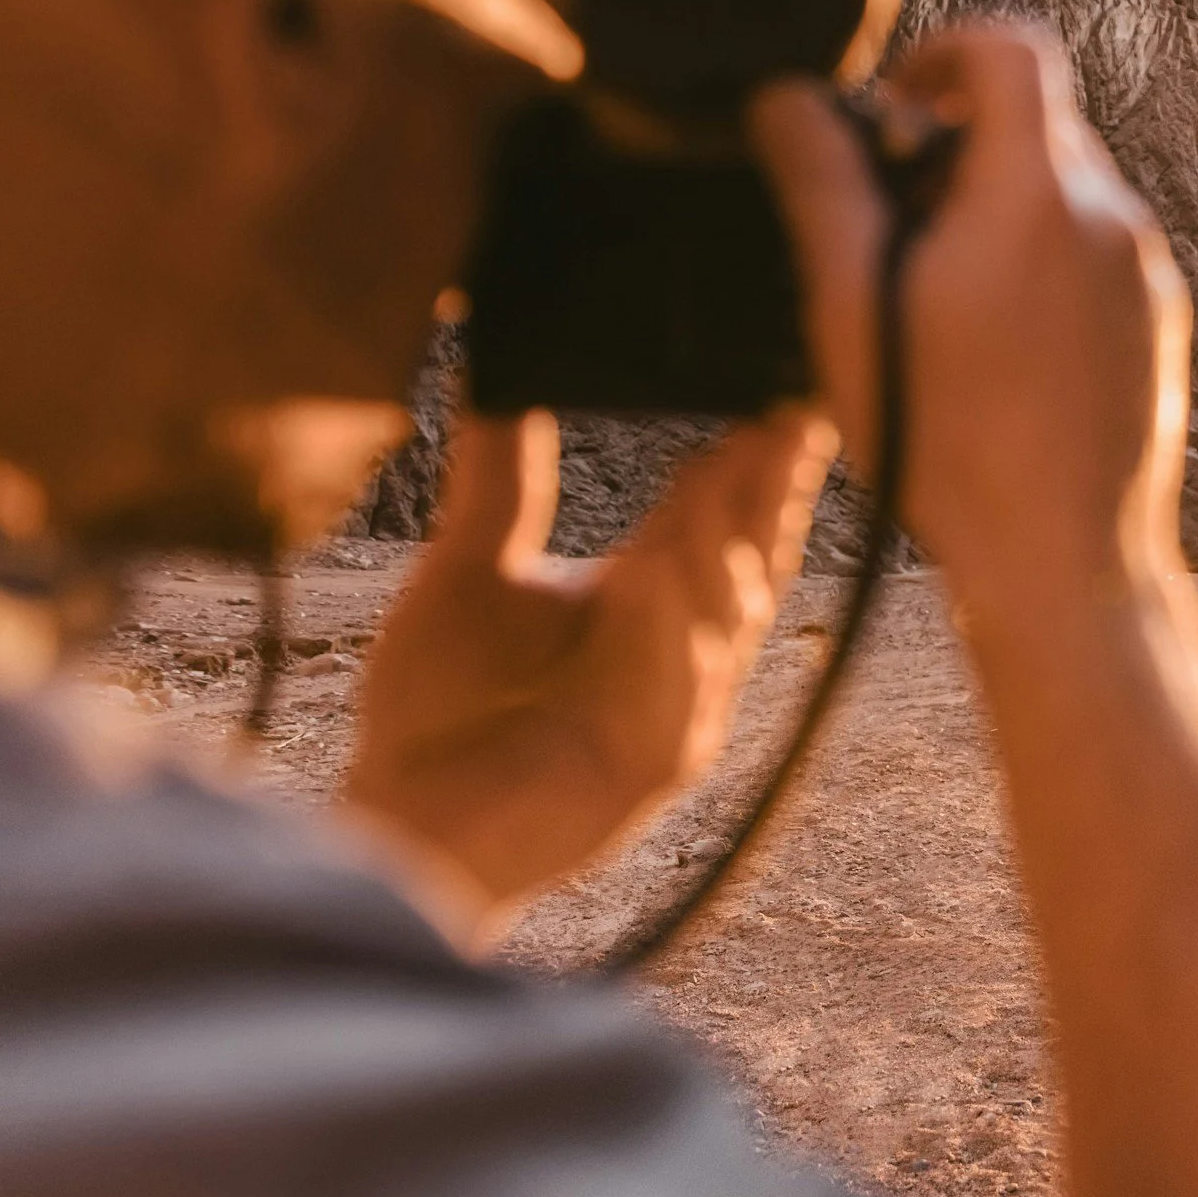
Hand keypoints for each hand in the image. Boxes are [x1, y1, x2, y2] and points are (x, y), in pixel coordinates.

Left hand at [344, 409, 829, 932]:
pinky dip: (669, 634)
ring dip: (723, 541)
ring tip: (725, 466)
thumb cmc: (443, 717)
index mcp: (653, 601)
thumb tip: (495, 369)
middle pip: (752, 554)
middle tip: (788, 408)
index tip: (784, 384)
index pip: (728, 514)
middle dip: (772, 485)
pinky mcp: (655, 763)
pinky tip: (655, 575)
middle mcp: (687, 653)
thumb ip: (501, 478)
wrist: (409, 827)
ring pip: (724, 614)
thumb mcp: (470, 569)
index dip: (762, 455)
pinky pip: (678, 689)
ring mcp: (683, 710)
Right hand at [750, 24, 1187, 621]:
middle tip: (891, 229)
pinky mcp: (1160, 331)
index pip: (1011, 48)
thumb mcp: (854, 308)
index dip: (943, 53)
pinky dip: (1038, 271)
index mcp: (1042, 193)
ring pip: (1064, 198)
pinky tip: (989, 356)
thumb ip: (821, 186)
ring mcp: (1148, 278)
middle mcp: (1114, 219)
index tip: (895, 109)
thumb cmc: (951, 444)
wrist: (1065, 564)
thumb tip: (790, 99)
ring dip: (994, 217)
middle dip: (956, 151)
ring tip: (933, 306)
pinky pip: (1093, 262)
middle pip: (1036, 125)